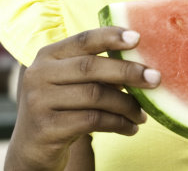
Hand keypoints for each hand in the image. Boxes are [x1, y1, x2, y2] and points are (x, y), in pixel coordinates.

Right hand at [6, 27, 160, 170]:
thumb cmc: (61, 109)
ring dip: (126, 105)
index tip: (138, 38)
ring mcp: (39, 102)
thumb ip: (92, 69)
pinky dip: (117, 123)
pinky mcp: (47, 128)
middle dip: (127, 72)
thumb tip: (140, 62)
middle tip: (155, 79)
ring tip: (143, 114)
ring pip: (95, 96)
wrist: (31, 149)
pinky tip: (130, 128)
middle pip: (91, 67)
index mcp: (47, 56)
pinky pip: (92, 121)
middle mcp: (39, 74)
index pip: (82, 40)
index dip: (111, 37)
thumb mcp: (68, 83)